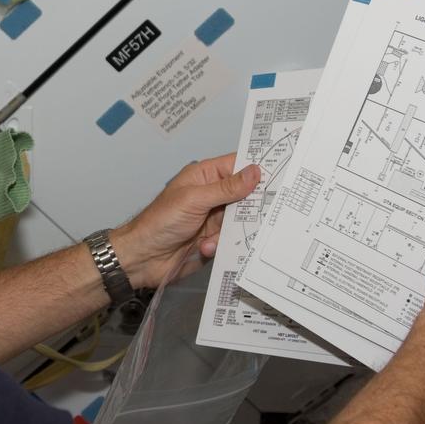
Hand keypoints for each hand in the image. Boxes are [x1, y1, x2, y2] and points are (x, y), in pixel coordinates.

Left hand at [113, 154, 259, 289]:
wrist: (143, 258)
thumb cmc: (160, 221)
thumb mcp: (194, 200)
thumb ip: (226, 188)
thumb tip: (255, 171)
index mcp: (205, 177)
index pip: (237, 166)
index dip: (257, 168)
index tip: (280, 173)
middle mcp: (212, 195)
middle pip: (246, 196)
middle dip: (250, 207)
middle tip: (253, 214)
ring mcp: (214, 218)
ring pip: (241, 221)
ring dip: (229, 231)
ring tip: (210, 238)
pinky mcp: (215, 239)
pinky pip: (232, 240)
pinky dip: (220, 245)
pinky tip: (204, 248)